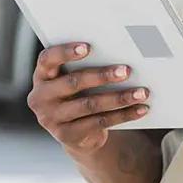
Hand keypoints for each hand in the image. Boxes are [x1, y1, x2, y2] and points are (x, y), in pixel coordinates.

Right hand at [25, 42, 149, 151]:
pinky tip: (140, 108)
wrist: (76, 133)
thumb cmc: (79, 94)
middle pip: (73, 83)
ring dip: (119, 98)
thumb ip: (86, 66)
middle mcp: (41, 97)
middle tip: (127, 70)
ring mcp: (51, 118)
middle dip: (102, 75)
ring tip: (142, 92)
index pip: (47, 59)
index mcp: (42, 76)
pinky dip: (124, 115)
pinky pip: (99, 122)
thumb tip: (123, 54)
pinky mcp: (67, 135)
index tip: (88, 47)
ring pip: (89, 105)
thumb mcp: (75, 80)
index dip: (65, 52)